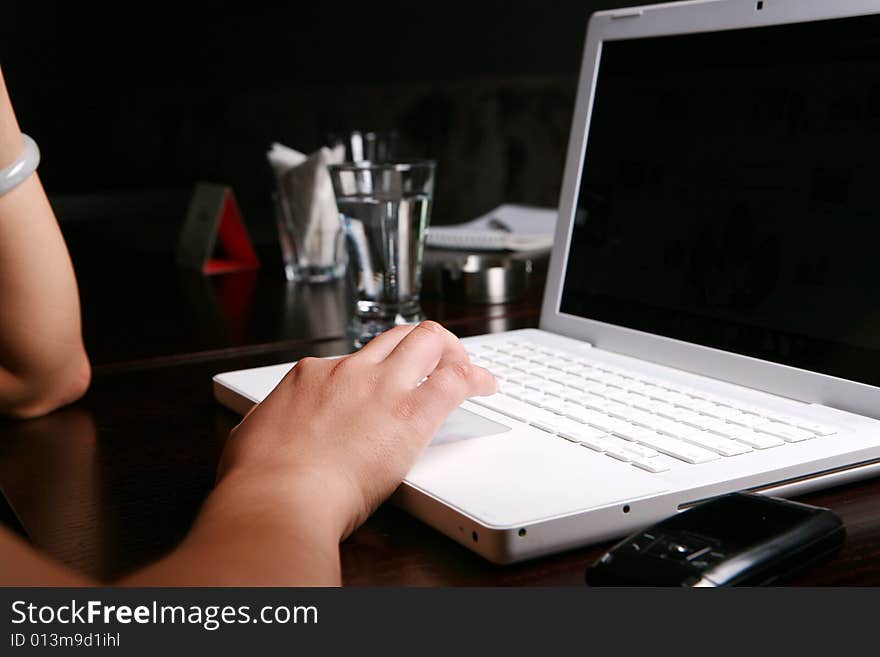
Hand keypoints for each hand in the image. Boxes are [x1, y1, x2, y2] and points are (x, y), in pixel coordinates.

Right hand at [216, 321, 496, 539]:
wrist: (278, 497)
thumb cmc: (260, 480)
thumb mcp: (254, 435)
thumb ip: (272, 423)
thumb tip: (270, 427)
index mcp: (312, 376)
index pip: (355, 359)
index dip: (379, 371)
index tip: (388, 386)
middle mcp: (350, 371)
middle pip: (397, 336)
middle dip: (424, 343)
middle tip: (440, 360)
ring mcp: (381, 386)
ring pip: (427, 341)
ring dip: (452, 351)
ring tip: (468, 370)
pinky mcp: (411, 412)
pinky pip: (455, 379)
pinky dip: (476, 376)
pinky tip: (486, 386)